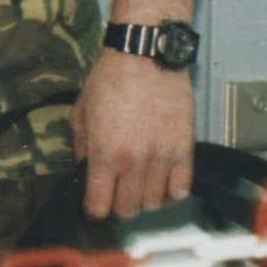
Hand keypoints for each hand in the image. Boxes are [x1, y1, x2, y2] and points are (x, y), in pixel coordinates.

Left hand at [70, 51, 194, 219]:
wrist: (146, 56)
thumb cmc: (109, 80)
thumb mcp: (81, 112)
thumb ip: (81, 147)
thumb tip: (84, 170)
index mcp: (105, 154)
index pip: (99, 205)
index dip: (94, 209)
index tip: (94, 203)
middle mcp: (135, 162)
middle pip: (128, 210)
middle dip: (118, 206)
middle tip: (116, 193)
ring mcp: (163, 158)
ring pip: (155, 203)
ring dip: (144, 199)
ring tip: (139, 185)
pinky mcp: (185, 149)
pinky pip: (182, 189)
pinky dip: (171, 192)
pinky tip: (162, 182)